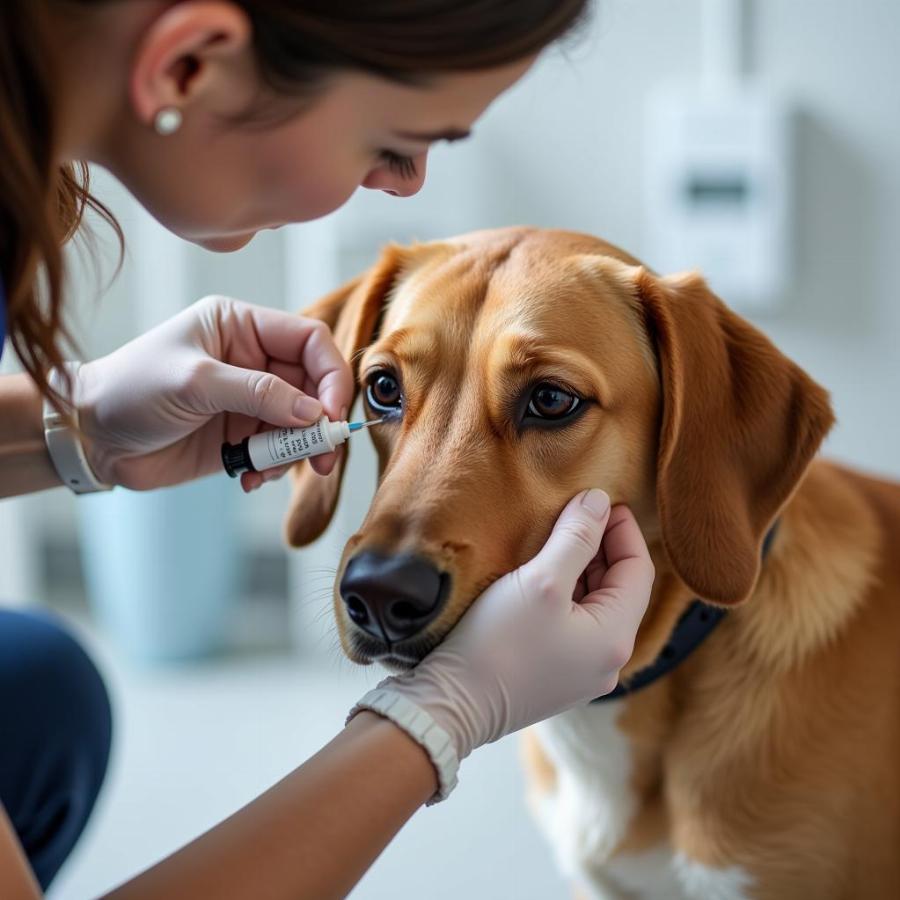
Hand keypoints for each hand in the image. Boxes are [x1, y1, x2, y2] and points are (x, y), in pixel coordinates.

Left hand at [72, 295, 352, 491]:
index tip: (330, 414)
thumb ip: (258, 394)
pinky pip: (279, 452)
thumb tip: (314, 413)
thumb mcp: (194, 383)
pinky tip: (246, 477)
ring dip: (296, 452)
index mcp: (242, 327)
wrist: (90, 438)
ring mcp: (249, 401)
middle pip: (314, 387)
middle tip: (323, 456)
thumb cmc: (130, 390)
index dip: (330, 375)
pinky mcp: (242, 436)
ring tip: (266, 469)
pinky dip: (272, 469)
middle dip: (320, 423)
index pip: (310, 341)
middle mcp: (252, 361)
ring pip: (301, 425)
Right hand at [360, 490, 654, 761]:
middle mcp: (607, 661)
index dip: (623, 530)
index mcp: (615, 639)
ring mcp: (582, 673)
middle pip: (619, 590)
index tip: (603, 500)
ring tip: (560, 539)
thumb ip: (576, 538)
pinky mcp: (554, 677)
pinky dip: (567, 594)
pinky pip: (574, 625)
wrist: (451, 706)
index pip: (638, 571)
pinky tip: (543, 577)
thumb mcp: (542, 580)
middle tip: (578, 514)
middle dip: (603, 548)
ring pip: (595, 607)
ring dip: (583, 570)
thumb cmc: (498, 643)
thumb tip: (599, 501)